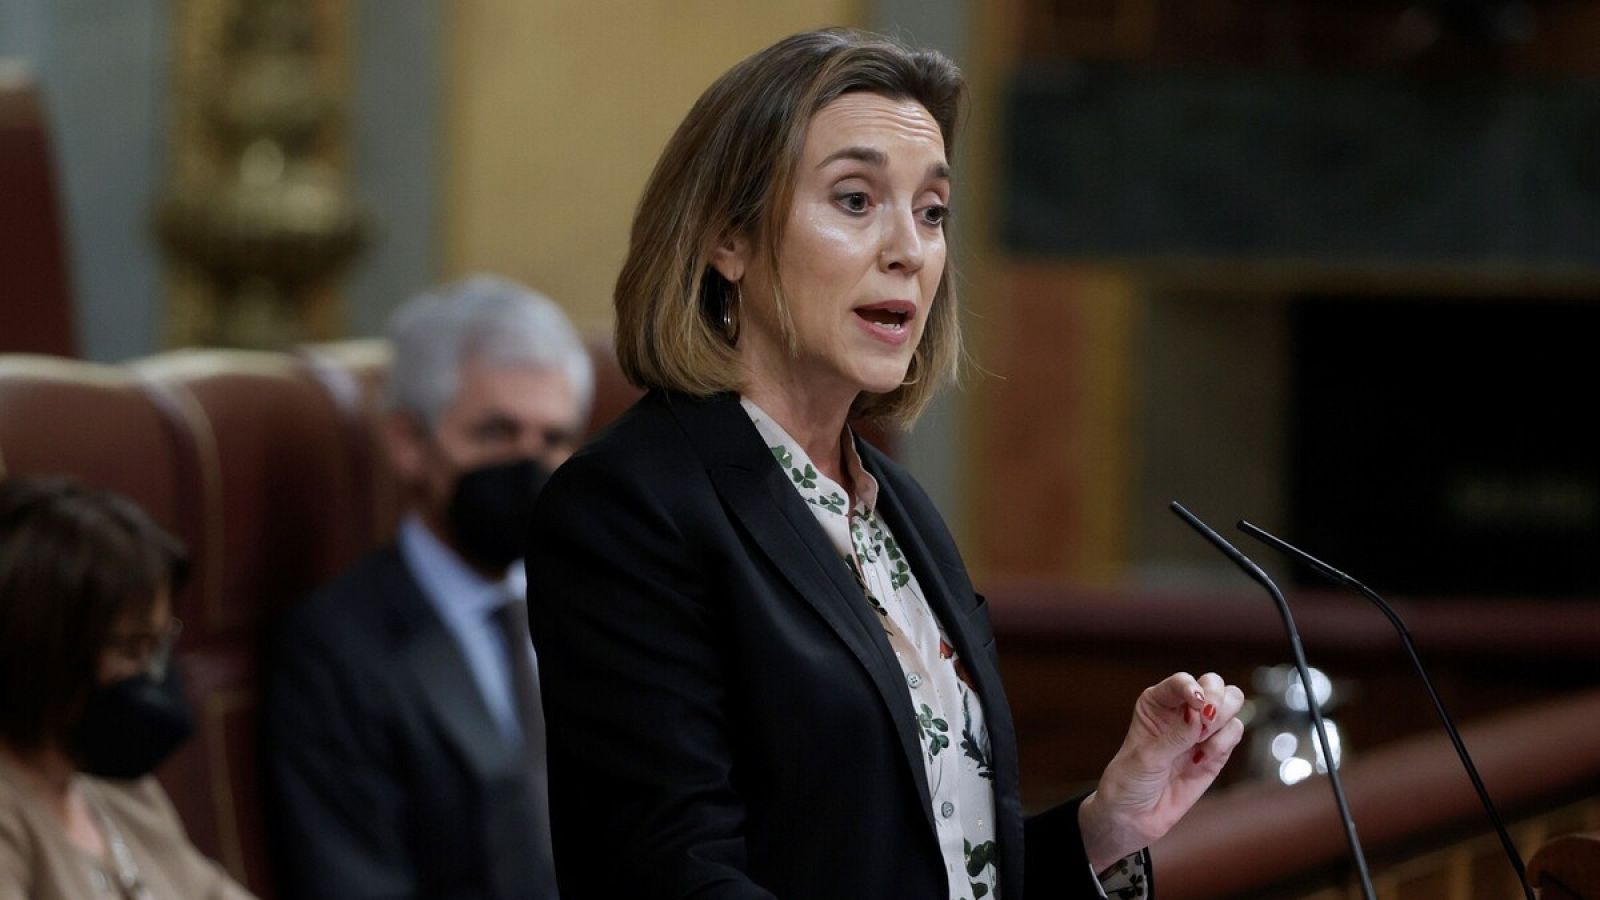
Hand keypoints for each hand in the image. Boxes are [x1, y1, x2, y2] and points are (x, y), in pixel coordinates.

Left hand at [1077, 671, 1244, 872]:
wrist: (1134, 817)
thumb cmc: (1129, 781)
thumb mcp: (1147, 758)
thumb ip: (1175, 736)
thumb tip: (1199, 713)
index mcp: (1157, 703)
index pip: (1183, 681)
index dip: (1194, 688)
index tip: (1197, 704)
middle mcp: (1181, 710)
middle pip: (1215, 684)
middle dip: (1216, 701)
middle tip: (1205, 723)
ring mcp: (1201, 730)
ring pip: (1232, 703)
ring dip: (1222, 722)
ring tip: (1202, 742)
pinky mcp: (1216, 751)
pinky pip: (1235, 732)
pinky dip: (1226, 742)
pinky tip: (1204, 757)